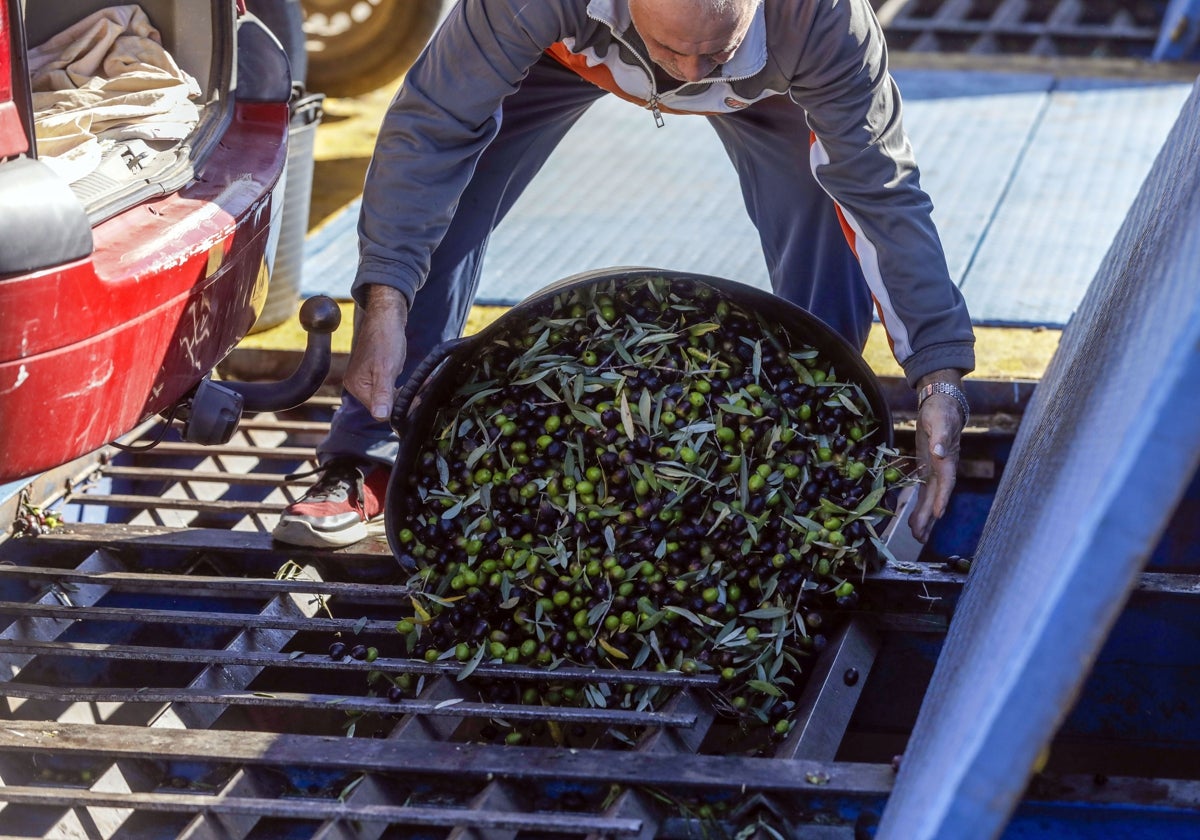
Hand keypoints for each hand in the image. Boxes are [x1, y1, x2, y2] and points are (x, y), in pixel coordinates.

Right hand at [344, 285, 409, 420]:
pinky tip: (413, 382)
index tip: (415, 399)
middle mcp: (357, 385)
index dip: (398, 407)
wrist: (386, 317)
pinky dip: (401, 387)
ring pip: (387, 397)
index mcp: (357, 386)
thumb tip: (381, 416)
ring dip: (404, 394)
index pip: (378, 410)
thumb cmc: (385, 338)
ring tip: (421, 384)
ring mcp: (365, 379)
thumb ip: (383, 394)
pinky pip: (388, 388)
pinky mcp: (373, 374)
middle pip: (383, 405)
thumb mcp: (386, 369)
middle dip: (402, 400)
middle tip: (420, 390)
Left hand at [908, 369, 965, 542]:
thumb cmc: (941, 411)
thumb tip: (938, 451)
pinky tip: (912, 520)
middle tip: (918, 537)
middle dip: (928, 517)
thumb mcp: (939, 420)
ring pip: (930, 498)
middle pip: (936, 496)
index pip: (946, 481)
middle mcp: (943, 468)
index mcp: (947, 458)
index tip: (937, 515)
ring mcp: (936, 471)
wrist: (941, 405)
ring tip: (916, 537)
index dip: (942, 498)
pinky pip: (924, 492)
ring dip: (924, 517)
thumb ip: (940, 436)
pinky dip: (919, 506)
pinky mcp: (927, 470)